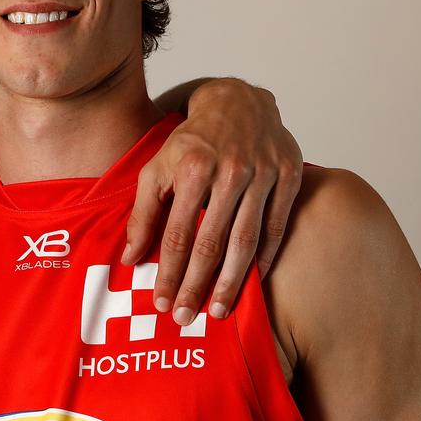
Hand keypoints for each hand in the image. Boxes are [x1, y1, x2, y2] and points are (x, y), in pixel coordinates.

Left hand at [125, 78, 301, 323]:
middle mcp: (231, 171)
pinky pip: (277, 228)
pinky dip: (265, 259)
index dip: (169, 272)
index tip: (161, 301)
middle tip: (185, 317)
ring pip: (247, 240)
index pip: (179, 233)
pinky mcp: (290, 175)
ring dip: (232, 282)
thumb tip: (130, 259)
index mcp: (194, 167)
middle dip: (197, 285)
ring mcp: (264, 173)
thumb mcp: (157, 167)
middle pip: (212, 242)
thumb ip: (143, 212)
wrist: (237, 103)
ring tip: (217, 310)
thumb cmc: (191, 141)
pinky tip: (252, 284)